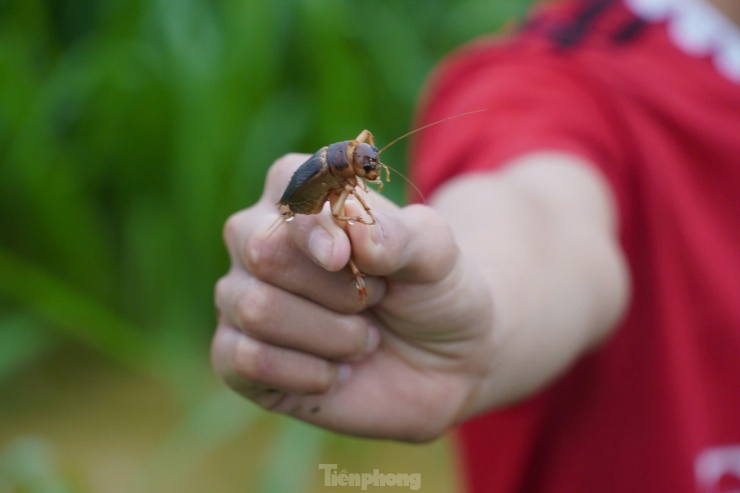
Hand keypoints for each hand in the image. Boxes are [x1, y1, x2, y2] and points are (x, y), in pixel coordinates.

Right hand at [212, 153, 495, 441]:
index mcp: (300, 193)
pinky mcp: (236, 355)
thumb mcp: (436, 257)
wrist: (442, 362)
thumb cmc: (430, 292)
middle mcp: (258, 239)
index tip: (345, 258)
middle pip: (264, 253)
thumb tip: (354, 233)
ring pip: (255, 310)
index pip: (287, 191)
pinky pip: (244, 361)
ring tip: (362, 338)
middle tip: (373, 300)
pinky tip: (335, 373)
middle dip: (337, 290)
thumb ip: (403, 236)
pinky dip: (306, 373)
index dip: (317, 228)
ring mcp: (242, 297)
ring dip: (331, 335)